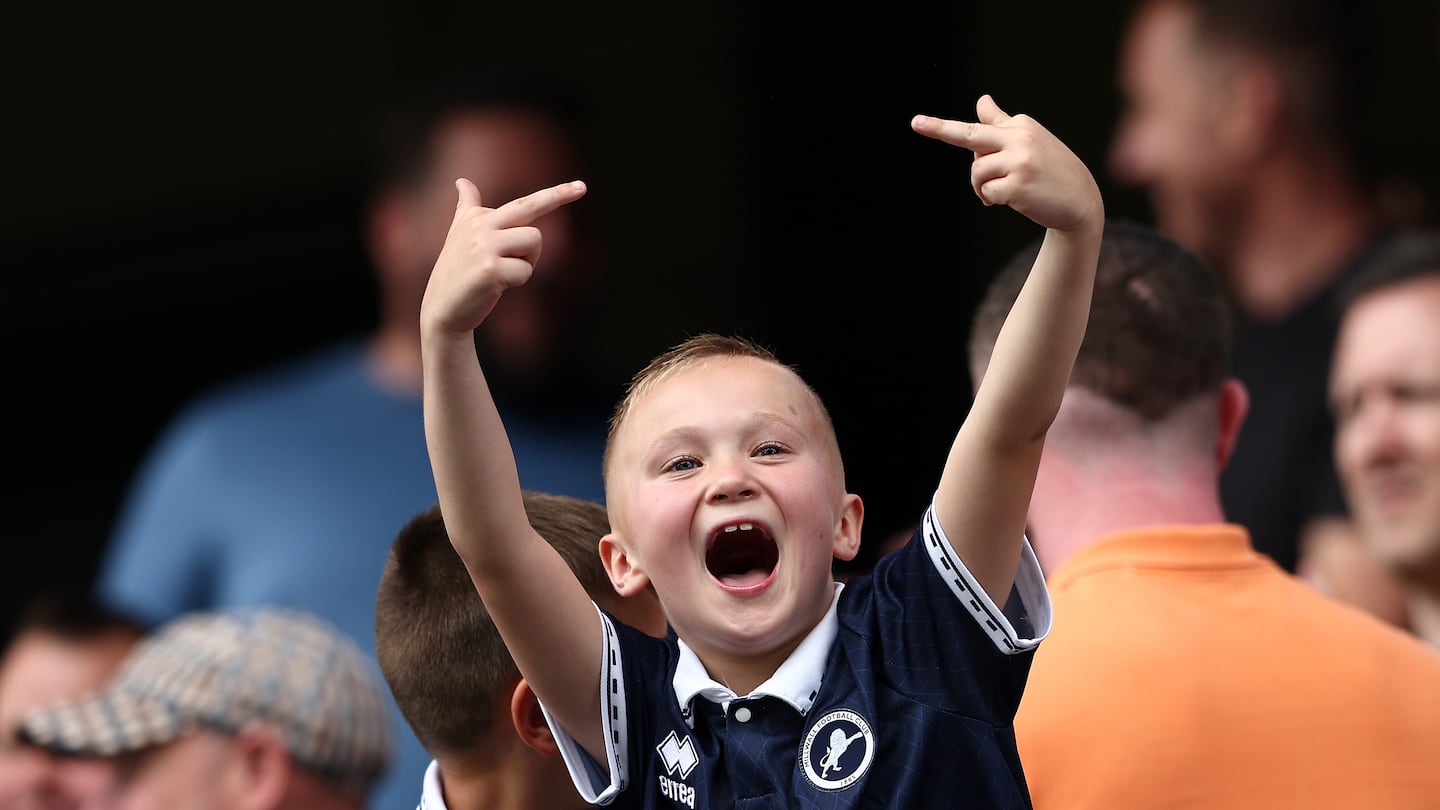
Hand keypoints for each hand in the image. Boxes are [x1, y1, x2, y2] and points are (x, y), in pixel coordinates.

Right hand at [420, 177, 587, 335]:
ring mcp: (485, 246)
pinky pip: (526, 269)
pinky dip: (518, 280)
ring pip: (534, 240)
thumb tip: (462, 181)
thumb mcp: (459, 234)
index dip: (555, 194)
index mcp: (477, 217)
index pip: (523, 203)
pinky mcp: (490, 269)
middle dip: (558, 196)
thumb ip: (466, 207)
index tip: (581, 186)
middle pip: (530, 207)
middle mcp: (480, 226)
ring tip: (504, 270)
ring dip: (528, 260)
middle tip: (582, 187)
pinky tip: (497, 286)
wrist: (442, 309)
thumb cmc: (457, 272)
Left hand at [911, 95, 1100, 232]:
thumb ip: (1000, 123)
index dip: (944, 129)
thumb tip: (981, 100)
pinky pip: (987, 192)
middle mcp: (1020, 138)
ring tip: (997, 194)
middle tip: (915, 123)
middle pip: (970, 136)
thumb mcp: (1028, 141)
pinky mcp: (1018, 185)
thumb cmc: (1050, 168)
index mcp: (1020, 125)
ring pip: (977, 172)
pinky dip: (993, 199)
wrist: (1081, 199)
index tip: (916, 123)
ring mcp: (1020, 162)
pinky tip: (1011, 200)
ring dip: (981, 188)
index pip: (977, 128)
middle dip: (940, 130)